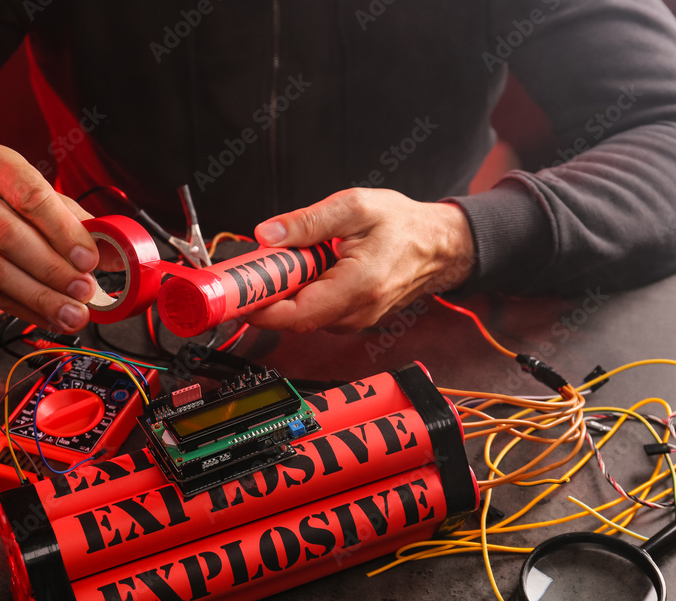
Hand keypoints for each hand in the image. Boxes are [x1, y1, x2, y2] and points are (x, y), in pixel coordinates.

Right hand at [0, 144, 98, 331]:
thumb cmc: (9, 201)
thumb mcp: (44, 196)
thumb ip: (80, 222)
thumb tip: (119, 256)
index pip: (32, 198)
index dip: (63, 232)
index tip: (89, 259)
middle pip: (10, 237)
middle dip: (53, 270)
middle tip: (84, 291)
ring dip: (41, 298)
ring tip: (73, 313)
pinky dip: (24, 310)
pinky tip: (50, 318)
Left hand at [246, 188, 473, 332]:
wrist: (438, 245)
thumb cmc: (404, 226)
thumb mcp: (355, 207)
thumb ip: (308, 221)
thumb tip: (268, 235)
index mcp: (358, 286)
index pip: (297, 314)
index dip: (261, 309)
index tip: (237, 296)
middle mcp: (357, 311)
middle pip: (295, 317)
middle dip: (268, 294)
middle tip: (255, 266)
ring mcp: (356, 319)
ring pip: (304, 316)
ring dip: (287, 292)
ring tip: (289, 260)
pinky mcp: (353, 318)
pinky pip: (318, 312)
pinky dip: (303, 293)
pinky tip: (308, 269)